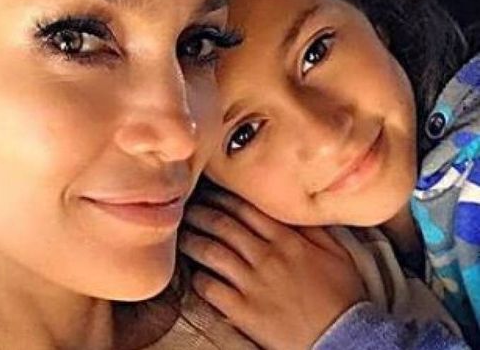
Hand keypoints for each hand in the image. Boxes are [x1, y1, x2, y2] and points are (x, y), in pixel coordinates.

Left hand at [179, 190, 366, 349]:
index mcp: (287, 239)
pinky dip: (198, 278)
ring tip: (182, 235)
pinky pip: (212, 289)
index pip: (246, 209)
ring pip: (212, 252)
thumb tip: (297, 207)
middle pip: (224, 225)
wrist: (345, 339)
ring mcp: (253, 284)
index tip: (212, 192)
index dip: (224, 198)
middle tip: (189, 208)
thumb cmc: (343, 296)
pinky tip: (194, 273)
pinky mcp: (245, 311)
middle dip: (202, 213)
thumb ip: (314, 227)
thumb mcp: (337, 252)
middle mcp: (266, 256)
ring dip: (193, 240)